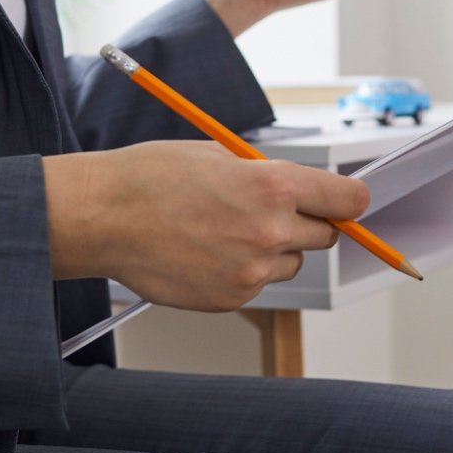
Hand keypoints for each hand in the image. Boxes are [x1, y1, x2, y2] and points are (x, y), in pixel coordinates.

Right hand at [43, 141, 370, 311]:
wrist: (103, 216)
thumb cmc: (152, 177)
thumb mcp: (220, 155)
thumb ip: (269, 174)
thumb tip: (301, 188)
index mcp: (274, 186)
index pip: (349, 201)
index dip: (348, 201)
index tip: (344, 202)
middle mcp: (270, 231)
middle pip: (326, 236)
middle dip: (307, 223)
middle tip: (271, 212)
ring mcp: (252, 271)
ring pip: (290, 263)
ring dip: (273, 250)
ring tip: (224, 231)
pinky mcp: (230, 298)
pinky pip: (257, 285)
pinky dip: (241, 271)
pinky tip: (205, 252)